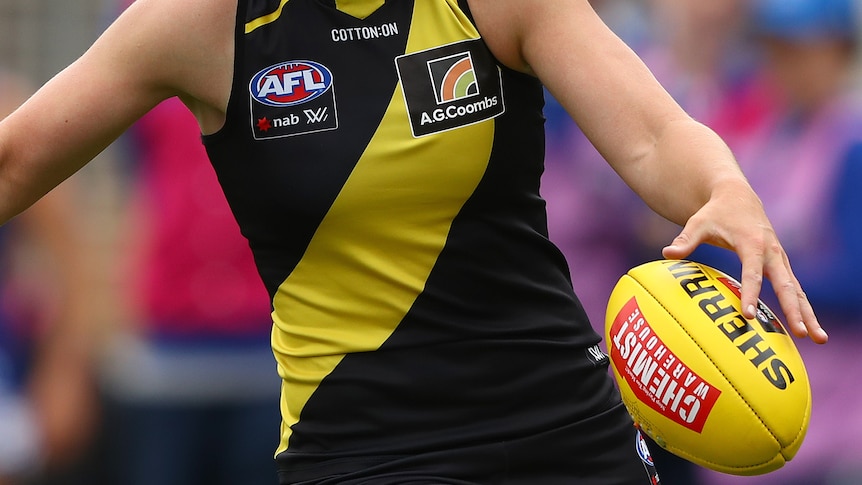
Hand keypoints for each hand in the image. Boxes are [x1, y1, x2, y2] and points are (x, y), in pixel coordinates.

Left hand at [661, 182, 827, 343]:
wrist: (737, 197)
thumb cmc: (715, 212)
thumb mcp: (698, 223)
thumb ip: (685, 239)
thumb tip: (667, 253)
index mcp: (752, 243)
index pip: (753, 273)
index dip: (751, 294)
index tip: (749, 316)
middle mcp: (772, 252)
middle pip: (787, 286)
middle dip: (795, 310)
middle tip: (801, 334)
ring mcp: (780, 260)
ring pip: (797, 291)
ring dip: (808, 314)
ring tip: (820, 339)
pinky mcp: (781, 265)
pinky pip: (795, 289)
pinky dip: (804, 308)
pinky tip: (810, 328)